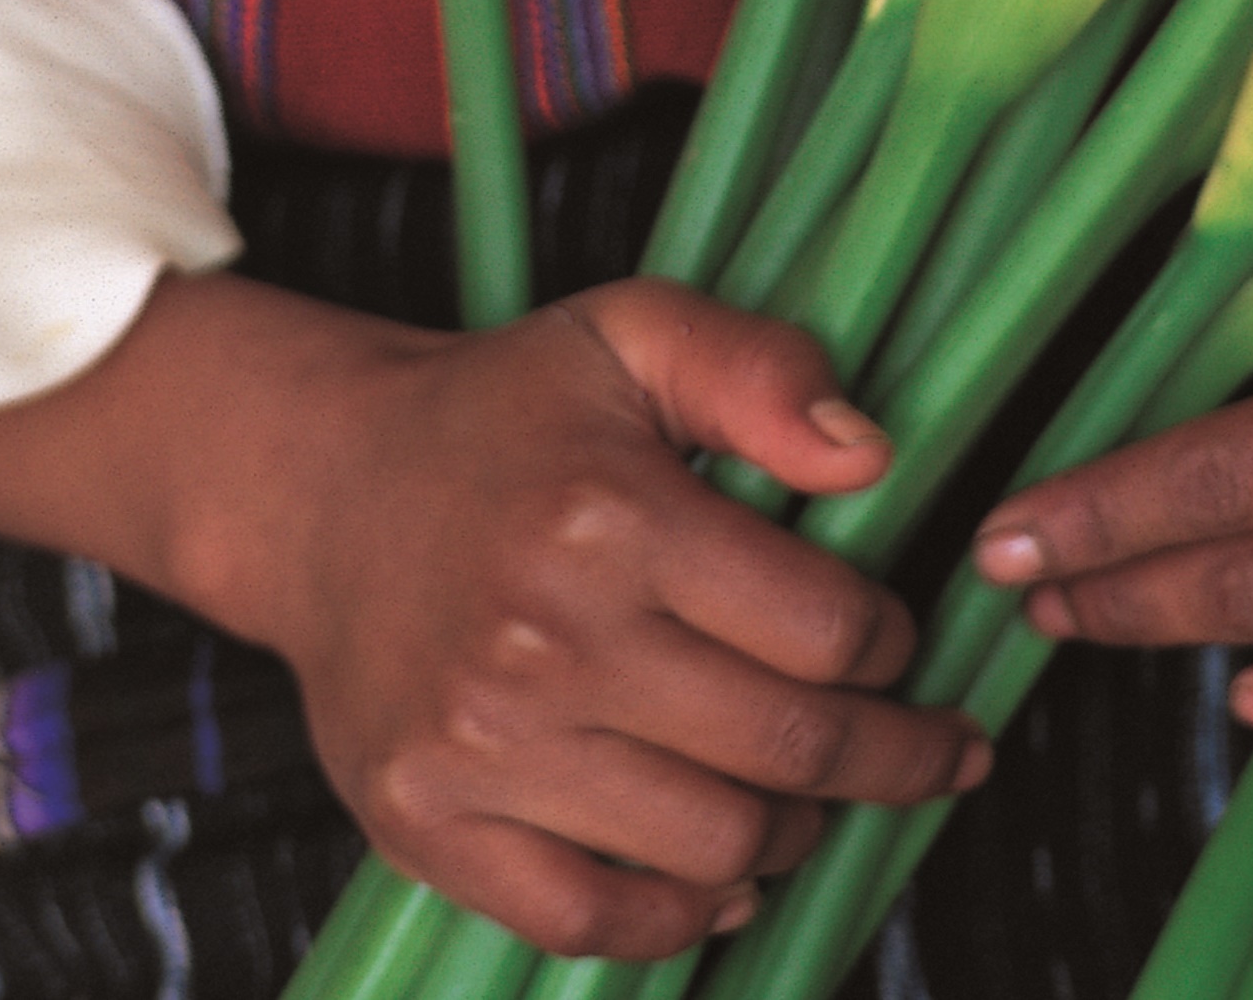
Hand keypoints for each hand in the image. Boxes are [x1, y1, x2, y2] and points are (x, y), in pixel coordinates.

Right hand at [201, 279, 994, 959]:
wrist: (322, 491)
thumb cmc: (500, 417)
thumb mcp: (630, 334)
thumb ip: (759, 368)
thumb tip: (869, 459)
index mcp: (609, 517)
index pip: (827, 629)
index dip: (894, 642)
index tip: (895, 638)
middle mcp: (543, 641)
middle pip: (789, 749)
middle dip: (895, 758)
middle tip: (931, 748)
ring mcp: (481, 748)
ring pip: (715, 845)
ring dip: (797, 831)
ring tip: (813, 794)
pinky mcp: (429, 823)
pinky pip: (592, 919)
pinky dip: (680, 917)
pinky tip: (722, 875)